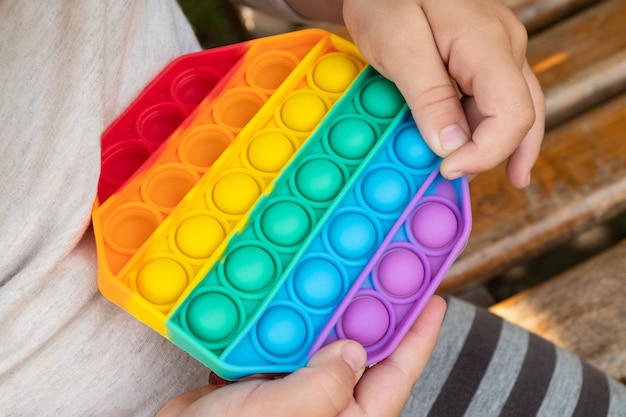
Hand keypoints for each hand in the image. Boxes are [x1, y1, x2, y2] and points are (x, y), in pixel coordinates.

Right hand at [156, 295, 445, 416]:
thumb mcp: (286, 415)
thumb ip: (326, 384)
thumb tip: (353, 349)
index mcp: (348, 416)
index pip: (396, 372)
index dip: (418, 334)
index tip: (432, 296)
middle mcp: (329, 402)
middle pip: (362, 348)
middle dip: (370, 308)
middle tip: (381, 265)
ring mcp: (298, 388)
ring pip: (322, 338)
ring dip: (325, 306)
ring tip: (335, 267)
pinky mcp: (267, 378)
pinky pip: (286, 339)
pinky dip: (287, 315)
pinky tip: (286, 289)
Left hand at [288, 0, 544, 187]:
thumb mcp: (398, 46)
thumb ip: (429, 96)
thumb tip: (451, 147)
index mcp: (487, 44)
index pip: (513, 114)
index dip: (485, 153)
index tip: (448, 170)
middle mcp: (504, 47)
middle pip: (524, 114)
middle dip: (500, 155)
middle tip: (468, 182)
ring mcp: (497, 49)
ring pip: (515, 106)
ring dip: (497, 145)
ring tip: (474, 174)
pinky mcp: (481, 54)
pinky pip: (494, 96)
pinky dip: (483, 125)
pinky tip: (470, 144)